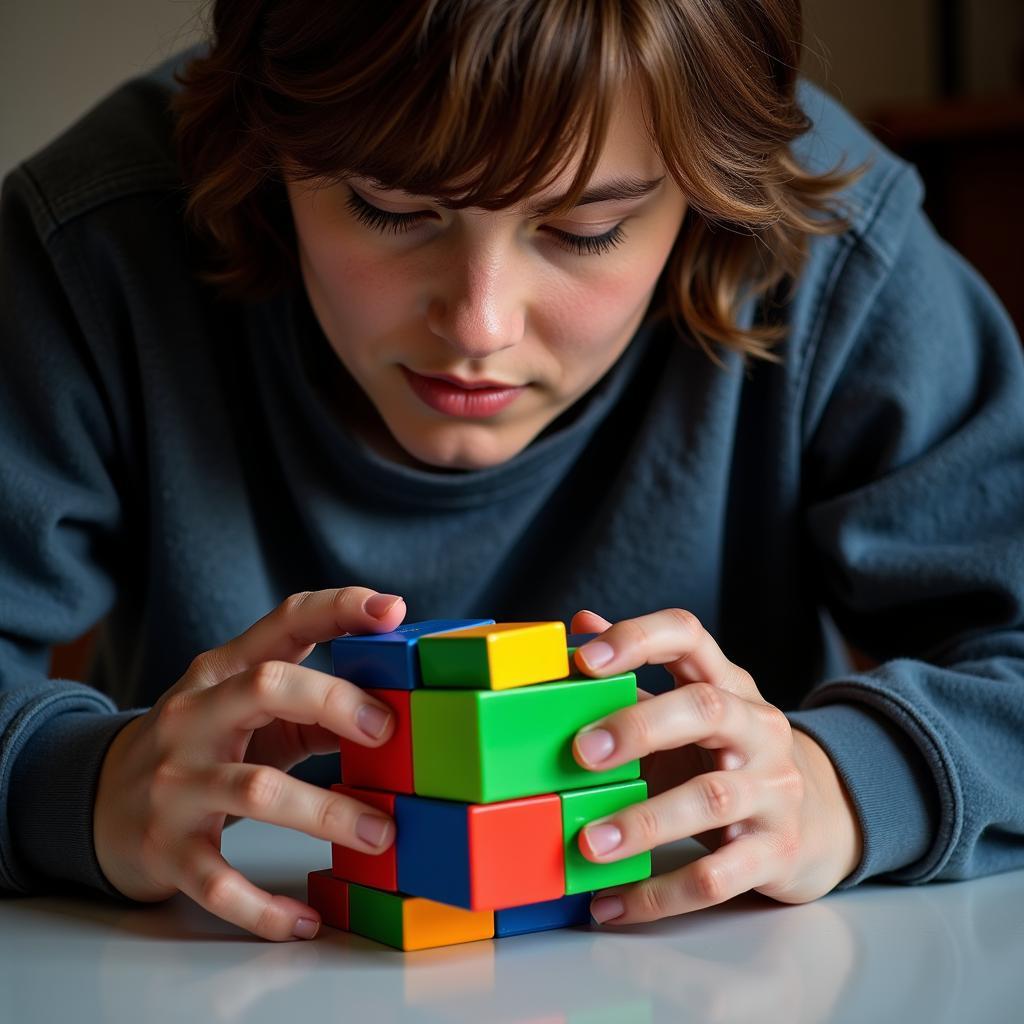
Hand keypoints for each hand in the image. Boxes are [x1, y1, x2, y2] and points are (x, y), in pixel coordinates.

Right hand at [93, 587, 406, 939]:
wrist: (97, 802)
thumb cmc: (198, 747)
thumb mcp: (242, 711)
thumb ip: (310, 705)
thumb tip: (393, 712)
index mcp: (221, 673)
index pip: (284, 622)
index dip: (338, 610)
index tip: (391, 610)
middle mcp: (194, 718)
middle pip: (266, 687)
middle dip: (335, 701)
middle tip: (388, 730)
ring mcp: (177, 784)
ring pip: (257, 789)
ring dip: (327, 813)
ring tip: (381, 833)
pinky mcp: (167, 849)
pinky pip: (220, 882)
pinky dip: (265, 908)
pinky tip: (306, 919)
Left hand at [567, 608, 862, 923]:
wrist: (822, 816)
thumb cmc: (730, 756)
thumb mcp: (689, 709)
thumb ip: (636, 674)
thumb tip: (582, 625)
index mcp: (726, 684)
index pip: (688, 637)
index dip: (638, 639)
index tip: (585, 660)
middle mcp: (757, 728)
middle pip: (704, 710)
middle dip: (639, 727)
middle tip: (582, 753)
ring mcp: (773, 790)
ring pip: (711, 800)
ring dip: (645, 822)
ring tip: (590, 843)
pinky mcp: (776, 853)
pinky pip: (717, 877)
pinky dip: (659, 895)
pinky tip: (612, 903)